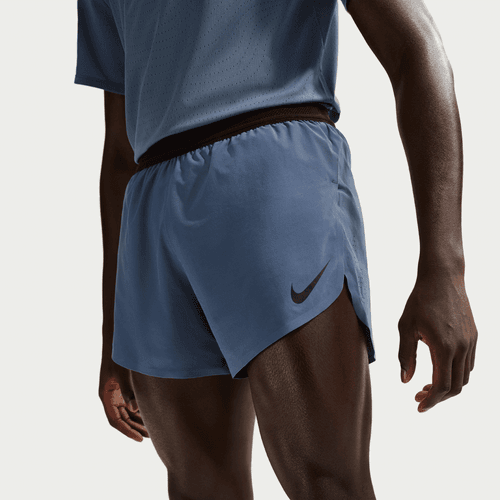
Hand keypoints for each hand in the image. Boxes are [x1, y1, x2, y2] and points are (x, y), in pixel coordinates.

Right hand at [98, 359, 149, 441]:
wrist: (117, 343)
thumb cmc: (117, 357)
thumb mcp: (122, 374)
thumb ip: (128, 391)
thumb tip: (134, 408)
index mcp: (106, 397)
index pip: (115, 420)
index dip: (126, 431)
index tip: (139, 439)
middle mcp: (110, 398)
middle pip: (123, 419)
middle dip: (135, 429)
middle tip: (150, 437)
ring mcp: (117, 394)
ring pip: (127, 413)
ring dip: (138, 422)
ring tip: (152, 430)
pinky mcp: (124, 389)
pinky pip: (131, 404)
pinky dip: (140, 411)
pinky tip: (151, 415)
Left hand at [397, 271, 477, 412]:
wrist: (442, 278)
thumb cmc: (419, 301)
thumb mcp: (406, 327)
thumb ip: (405, 356)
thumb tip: (405, 381)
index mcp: (443, 347)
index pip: (441, 385)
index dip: (431, 401)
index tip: (418, 406)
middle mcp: (462, 347)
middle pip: (456, 386)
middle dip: (438, 397)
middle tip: (418, 397)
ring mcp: (471, 342)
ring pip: (465, 377)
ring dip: (448, 386)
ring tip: (427, 385)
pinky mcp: (474, 336)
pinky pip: (469, 363)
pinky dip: (456, 373)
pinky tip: (440, 369)